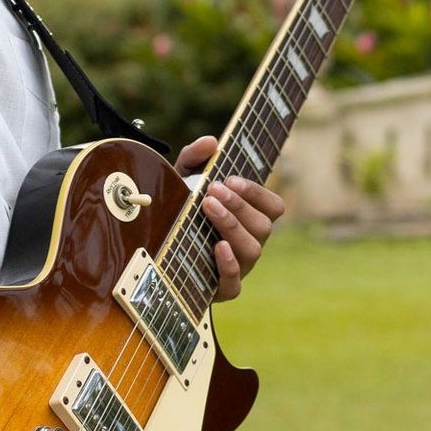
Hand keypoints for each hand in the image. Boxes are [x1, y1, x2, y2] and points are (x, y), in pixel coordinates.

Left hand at [176, 135, 285, 302]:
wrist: (156, 254)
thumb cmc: (181, 212)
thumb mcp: (183, 181)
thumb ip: (195, 158)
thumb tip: (211, 142)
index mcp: (251, 219)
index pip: (274, 206)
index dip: (257, 193)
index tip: (230, 179)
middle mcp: (251, 242)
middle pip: (263, 226)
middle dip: (239, 205)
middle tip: (212, 189)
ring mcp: (239, 267)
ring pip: (252, 250)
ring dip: (232, 226)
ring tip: (208, 208)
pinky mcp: (221, 289)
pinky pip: (234, 284)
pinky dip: (229, 265)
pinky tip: (217, 246)